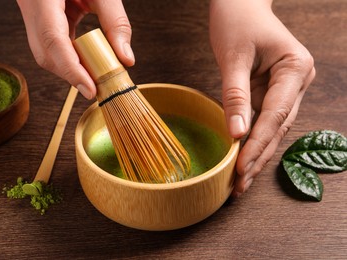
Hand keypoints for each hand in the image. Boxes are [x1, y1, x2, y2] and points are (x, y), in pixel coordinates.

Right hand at [17, 0, 134, 98]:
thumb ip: (116, 22)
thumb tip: (126, 59)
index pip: (53, 39)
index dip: (71, 69)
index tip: (90, 89)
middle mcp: (30, 5)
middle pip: (46, 53)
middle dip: (72, 74)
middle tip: (97, 86)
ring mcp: (31, 13)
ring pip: (46, 53)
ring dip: (71, 68)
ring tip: (95, 75)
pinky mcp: (39, 18)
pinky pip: (51, 44)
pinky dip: (70, 57)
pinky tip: (86, 60)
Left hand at [209, 0, 315, 195]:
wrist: (239, 5)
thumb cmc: (237, 22)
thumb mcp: (233, 58)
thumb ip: (235, 96)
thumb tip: (237, 134)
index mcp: (296, 69)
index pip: (276, 114)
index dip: (258, 144)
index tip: (240, 168)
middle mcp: (298, 82)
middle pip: (277, 127)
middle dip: (257, 156)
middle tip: (239, 186)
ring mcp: (287, 89)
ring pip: (272, 128)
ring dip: (255, 154)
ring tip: (240, 182)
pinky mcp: (272, 93)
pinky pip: (263, 121)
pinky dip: (252, 140)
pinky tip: (242, 159)